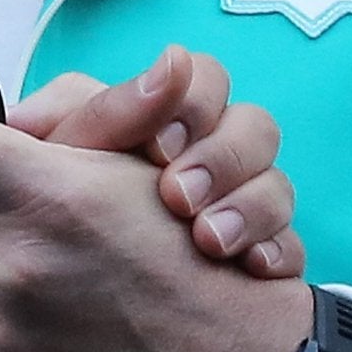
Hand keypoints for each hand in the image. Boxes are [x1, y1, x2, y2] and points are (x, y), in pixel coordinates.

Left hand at [8, 46, 302, 278]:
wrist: (73, 288)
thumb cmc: (60, 204)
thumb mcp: (60, 155)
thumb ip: (94, 110)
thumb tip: (165, 64)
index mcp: (167, 116)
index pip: (206, 78)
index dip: (193, 104)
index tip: (158, 148)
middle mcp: (214, 152)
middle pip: (256, 127)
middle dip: (222, 159)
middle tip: (179, 197)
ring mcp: (243, 203)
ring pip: (278, 186)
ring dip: (248, 208)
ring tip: (208, 241)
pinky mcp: (260, 255)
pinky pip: (291, 246)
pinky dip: (274, 253)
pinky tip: (249, 267)